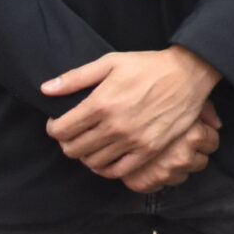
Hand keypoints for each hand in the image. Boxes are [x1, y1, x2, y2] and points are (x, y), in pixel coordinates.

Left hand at [43, 46, 220, 180]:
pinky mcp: (148, 149)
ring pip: (92, 162)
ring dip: (85, 156)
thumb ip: (76, 77)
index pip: (61, 130)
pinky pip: (117, 171)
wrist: (189, 74)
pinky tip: (106, 158)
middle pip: (73, 149)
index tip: (58, 123)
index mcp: (101, 103)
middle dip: (67, 143)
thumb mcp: (111, 62)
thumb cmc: (148, 66)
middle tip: (73, 135)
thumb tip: (45, 89)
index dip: (53, 128)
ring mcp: (132, 140)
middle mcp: (114, 125)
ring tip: (90, 144)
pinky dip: (105, 169)